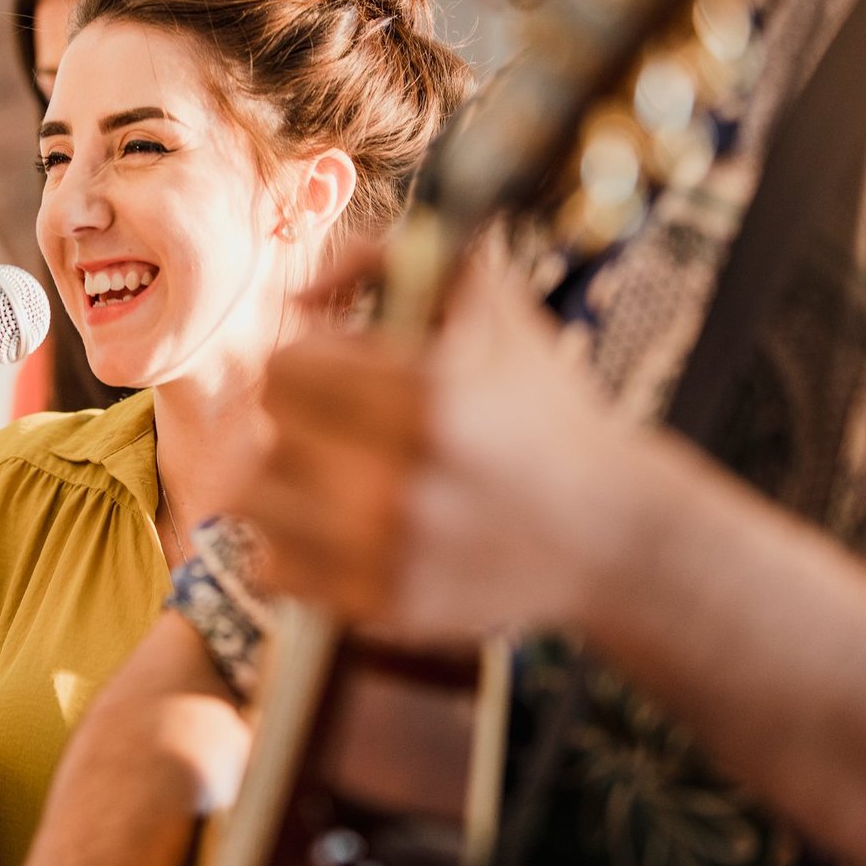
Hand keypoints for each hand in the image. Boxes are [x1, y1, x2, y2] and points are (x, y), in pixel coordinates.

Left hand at [232, 252, 639, 643]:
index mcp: (425, 399)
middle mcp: (400, 482)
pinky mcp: (383, 606)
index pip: (284, 368)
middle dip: (297, 417)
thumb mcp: (488, 304)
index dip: (309, 358)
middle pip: (264, 433)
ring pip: (253, 502)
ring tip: (324, 471)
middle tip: (335, 421)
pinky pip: (275, 569)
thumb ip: (387, 259)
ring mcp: (388, 553)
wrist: (612, 532)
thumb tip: (301, 292)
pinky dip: (290, 544)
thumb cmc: (542, 408)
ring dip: (281, 478)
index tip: (341, 370)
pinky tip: (332, 527)